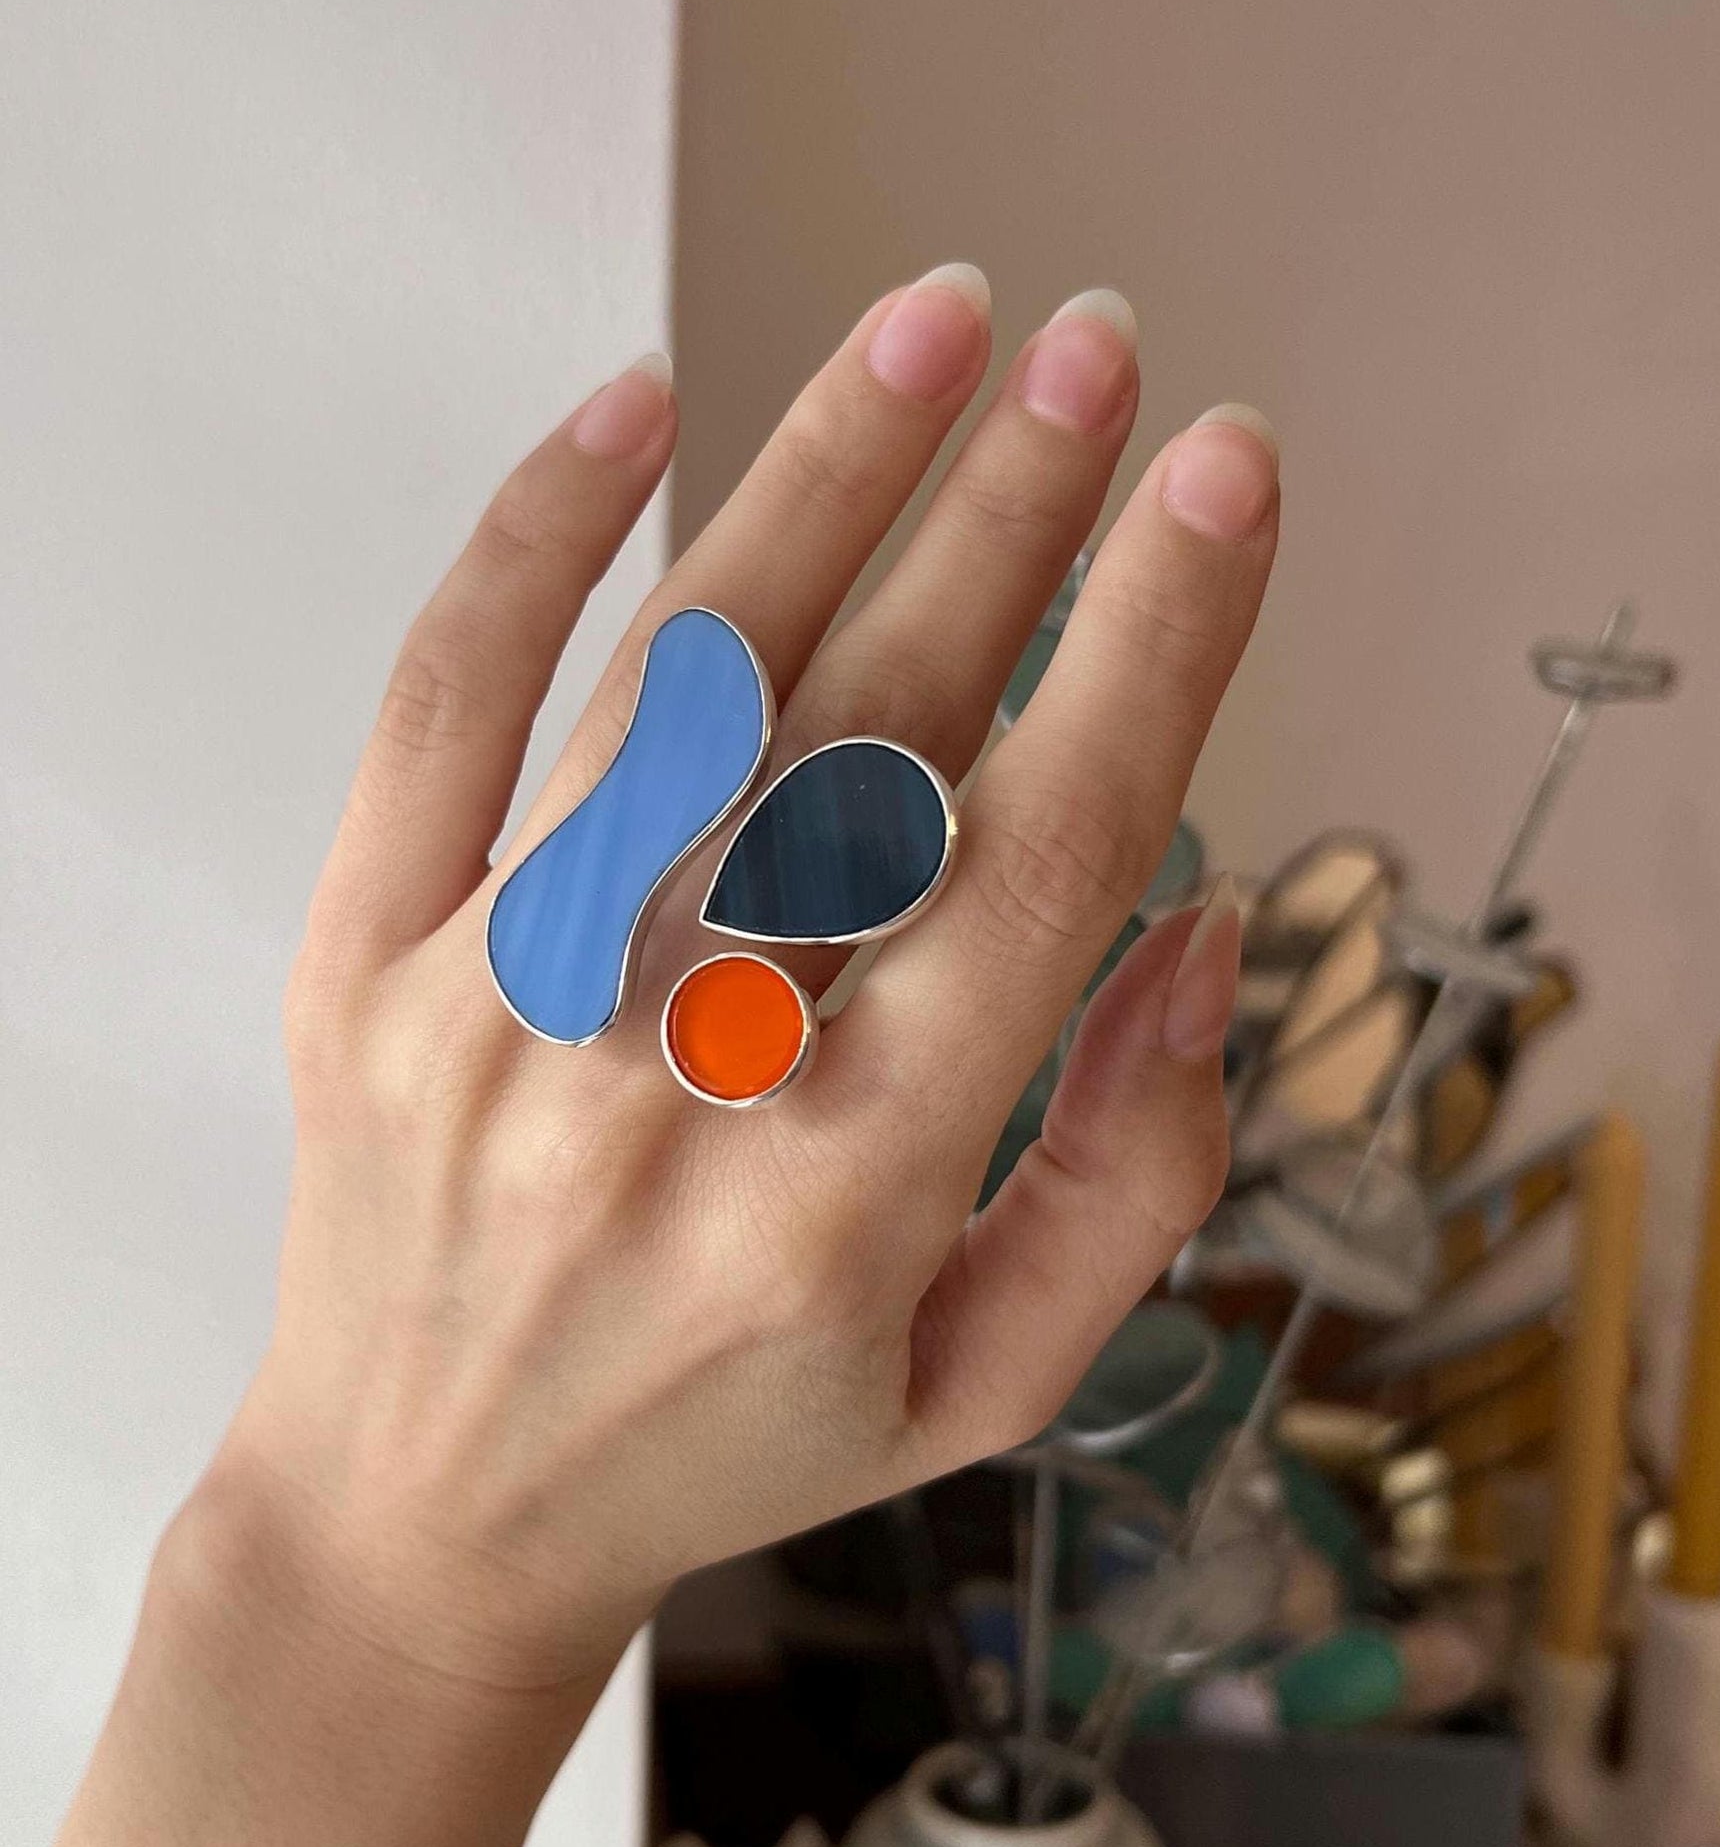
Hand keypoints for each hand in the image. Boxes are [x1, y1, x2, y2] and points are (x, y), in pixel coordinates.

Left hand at [217, 271, 1276, 1693]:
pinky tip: (637, 406)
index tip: (1226, 482)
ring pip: (684, 686)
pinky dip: (536, 540)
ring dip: (823, 476)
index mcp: (851, 1197)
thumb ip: (1137, 1171)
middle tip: (1105, 350)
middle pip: (874, 734)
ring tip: (939, 325)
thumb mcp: (989, 1383)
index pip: (1042, 859)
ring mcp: (495, 1008)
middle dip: (1013, 514)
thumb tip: (1196, 923)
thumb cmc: (727, 1445)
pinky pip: (444, 709)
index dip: (1153, 648)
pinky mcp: (366, 960)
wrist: (421, 1521)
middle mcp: (672, 1084)